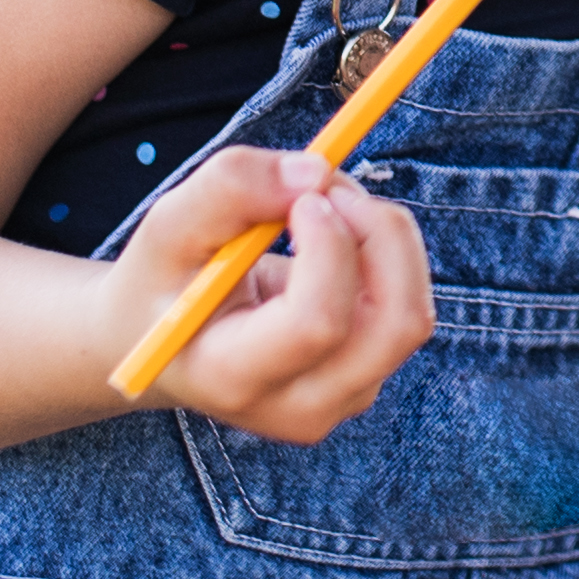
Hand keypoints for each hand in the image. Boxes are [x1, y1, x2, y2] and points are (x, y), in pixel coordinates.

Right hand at [113, 148, 435, 442]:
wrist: (169, 344)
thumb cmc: (166, 281)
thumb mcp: (170, 226)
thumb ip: (230, 188)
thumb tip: (317, 172)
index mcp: (234, 378)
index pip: (317, 324)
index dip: (329, 248)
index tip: (304, 199)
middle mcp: (299, 406)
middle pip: (395, 326)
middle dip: (380, 236)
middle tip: (331, 188)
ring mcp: (341, 399)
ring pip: (411, 313)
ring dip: (383, 237)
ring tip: (322, 208)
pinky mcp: (368, 376)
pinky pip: (406, 307)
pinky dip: (383, 254)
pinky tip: (329, 241)